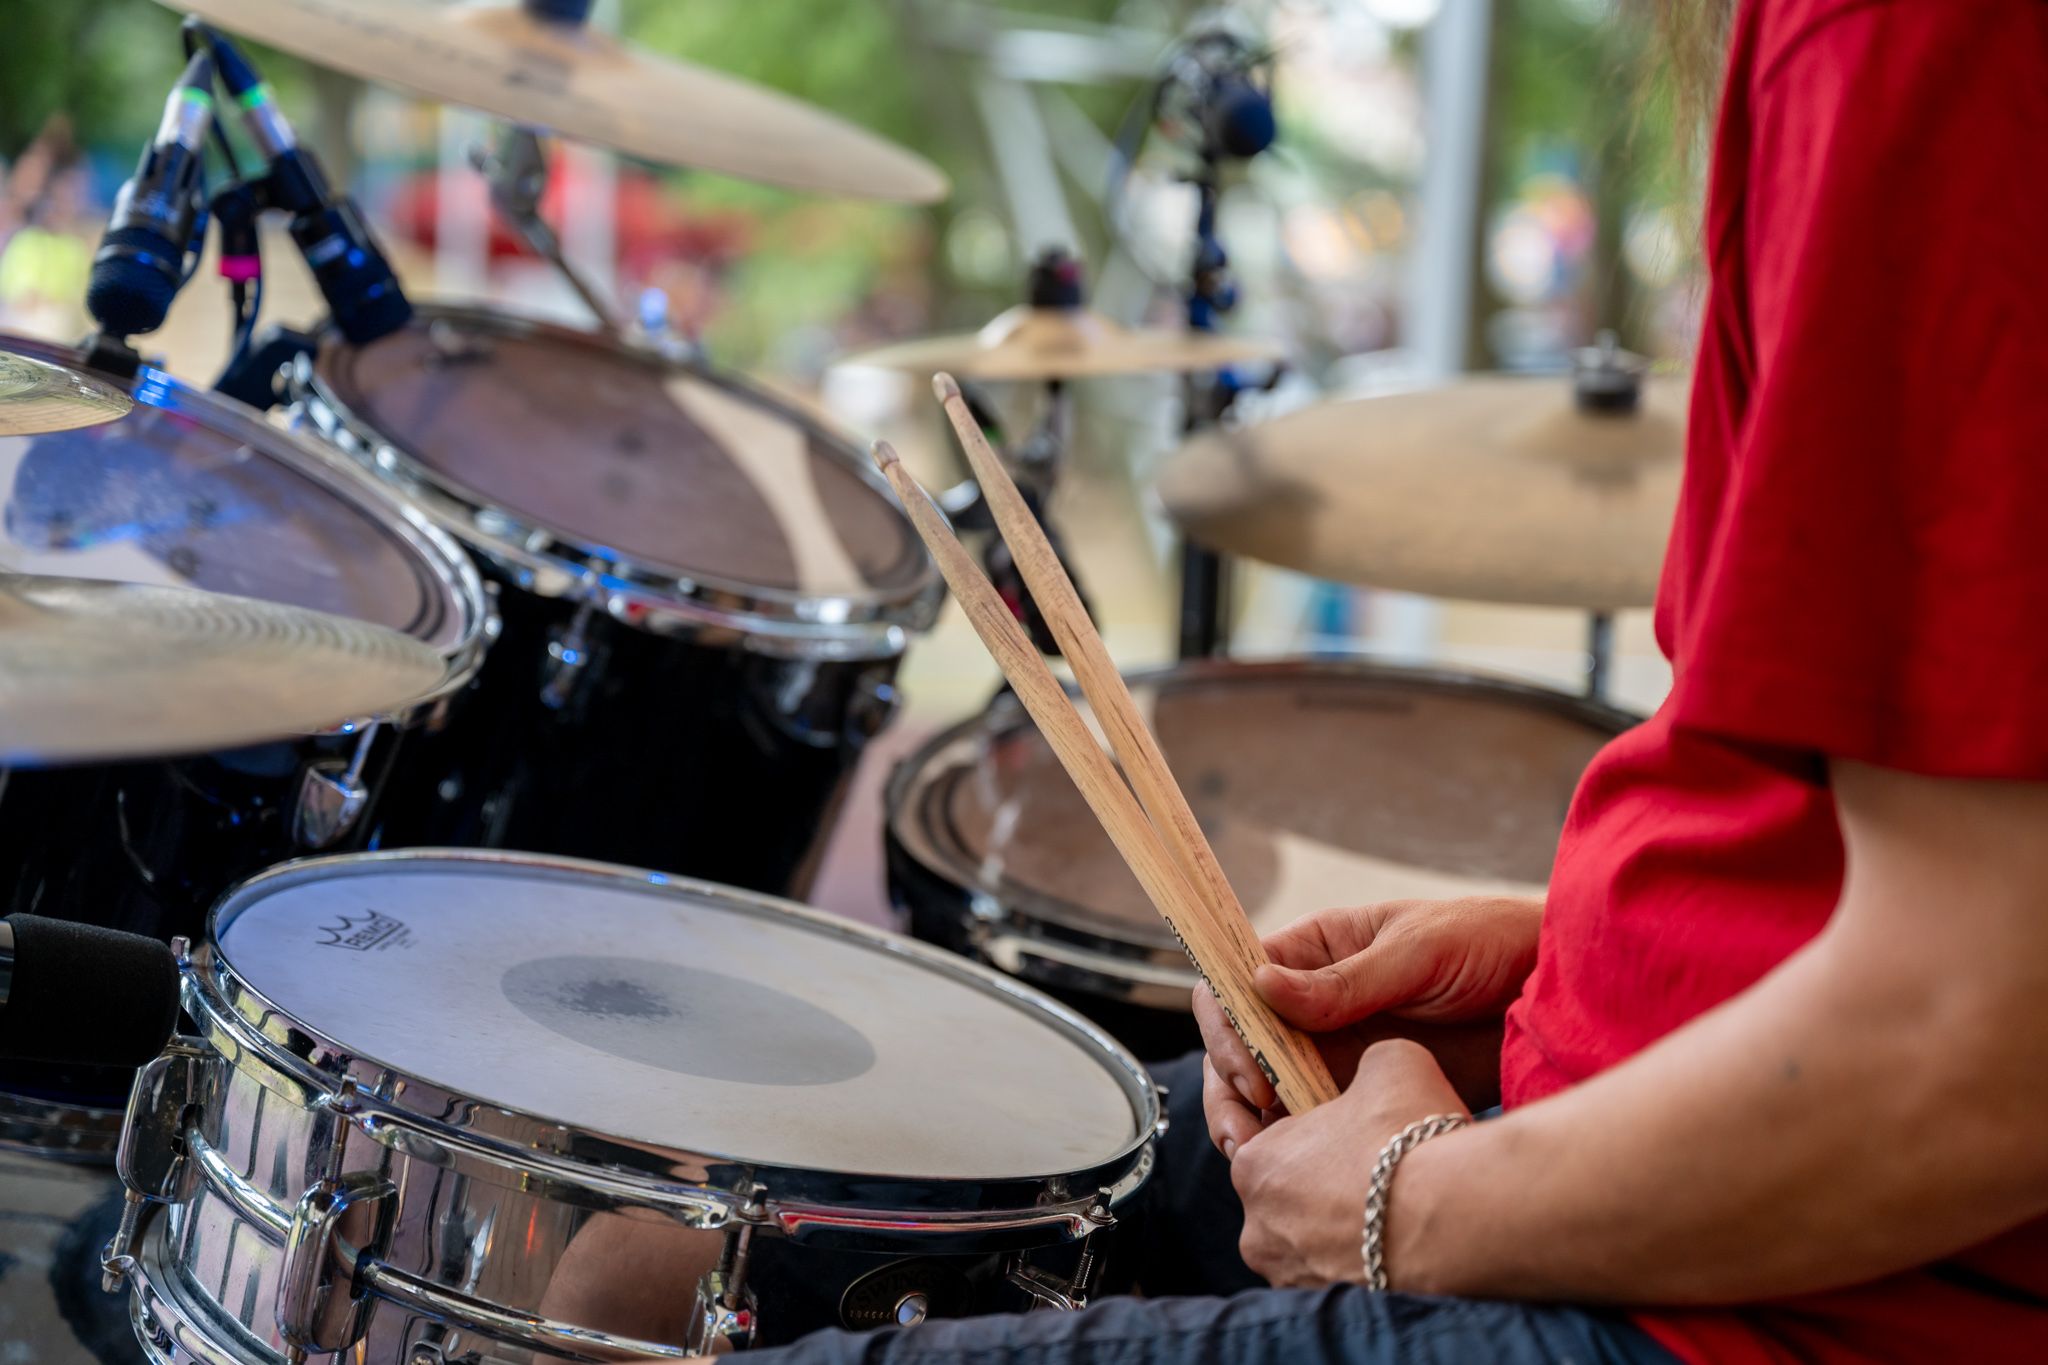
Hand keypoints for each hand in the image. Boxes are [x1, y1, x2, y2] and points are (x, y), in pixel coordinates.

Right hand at [1195, 895, 1538, 1126]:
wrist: (1552, 991)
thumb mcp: (1418, 951)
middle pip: (1239, 1042)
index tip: (1249, 1069)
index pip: (1238, 982)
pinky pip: (1313, 1118)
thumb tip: (1262, 986)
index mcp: (1316, 950)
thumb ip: (1345, 980)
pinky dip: (1294, 1144)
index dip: (1228, 1026)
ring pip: (1266, 1085)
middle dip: (1228, 1084)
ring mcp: (1336, 1047)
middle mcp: (1313, 1000)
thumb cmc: (1488, 943)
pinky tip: (1297, 1167)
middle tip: (1248, 1128)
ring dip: (1251, 1121)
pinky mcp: (1362, 1090)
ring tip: (1256, 1157)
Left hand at [1230, 1039, 1468, 1287]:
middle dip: (1325, 1179)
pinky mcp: (1329, 1307)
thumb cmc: (1410, 1135)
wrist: (1457, 1219)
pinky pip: (1340, 1273)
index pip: (1266, 1138)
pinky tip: (1400, 1239)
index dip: (1310, 1127)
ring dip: (1344, 1222)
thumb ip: (1362, 1064)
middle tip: (1375, 1164)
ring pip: (1312, 1238)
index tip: (1347, 1125)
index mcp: (1253, 1164)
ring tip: (1394, 1203)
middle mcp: (1257, 1227)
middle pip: (1288, 1193)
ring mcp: (1291, 1275)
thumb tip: (1372, 1074)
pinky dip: (1364, 1258)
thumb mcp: (1389, 1061)